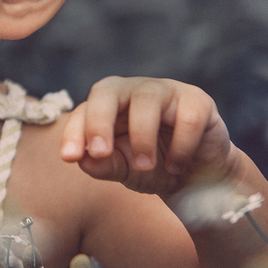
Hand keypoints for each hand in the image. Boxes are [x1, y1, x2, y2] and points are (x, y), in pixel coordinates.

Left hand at [60, 76, 234, 198]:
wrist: (196, 177)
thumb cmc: (152, 168)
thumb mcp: (124, 170)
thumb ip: (103, 165)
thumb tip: (84, 160)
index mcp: (108, 105)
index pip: (84, 110)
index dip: (74, 132)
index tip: (69, 157)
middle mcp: (133, 91)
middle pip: (108, 90)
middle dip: (99, 121)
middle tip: (100, 153)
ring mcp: (166, 91)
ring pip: (146, 100)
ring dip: (142, 137)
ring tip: (145, 167)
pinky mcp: (197, 101)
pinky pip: (186, 117)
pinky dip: (180, 146)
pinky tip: (176, 166)